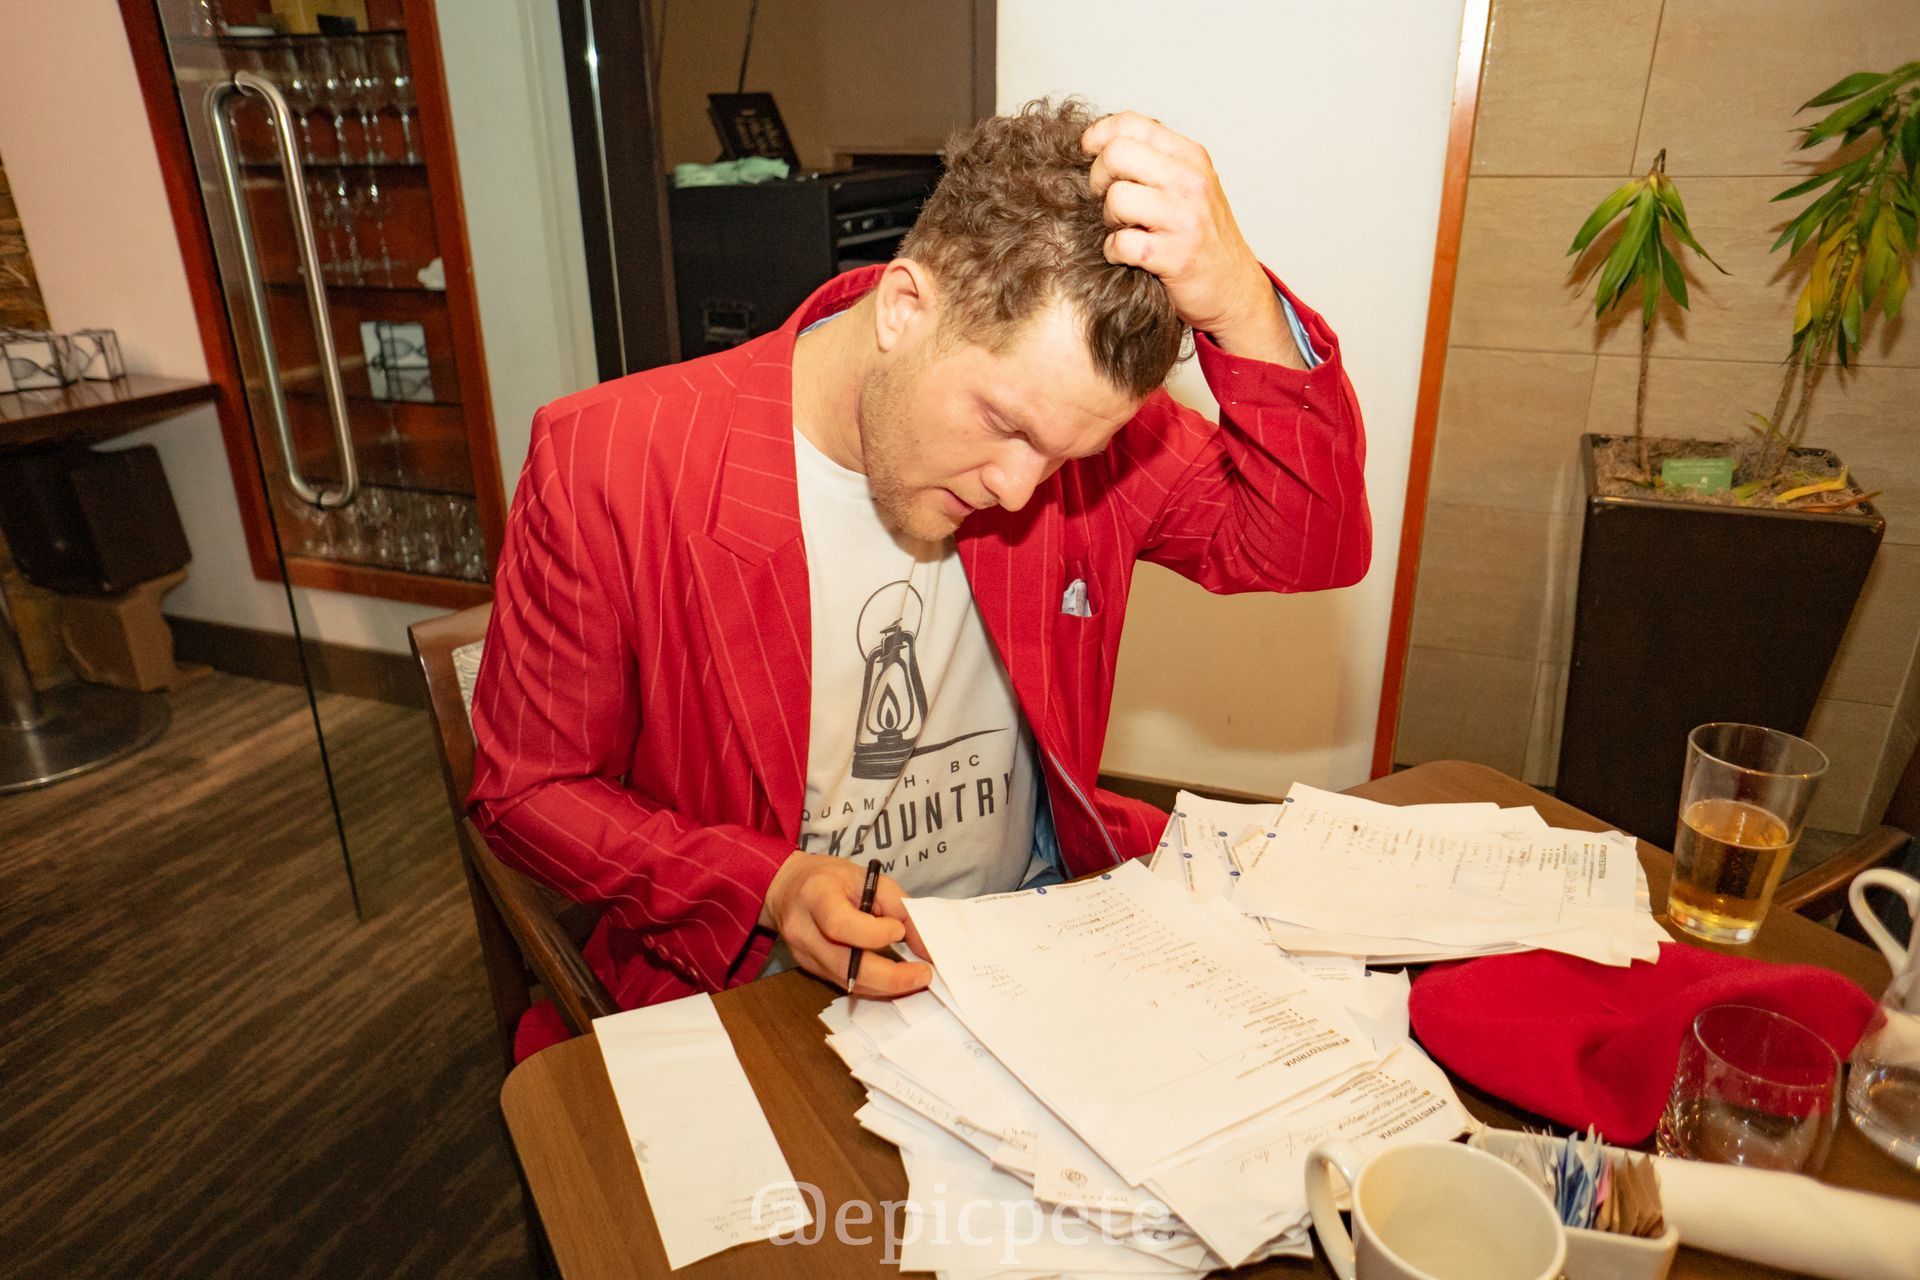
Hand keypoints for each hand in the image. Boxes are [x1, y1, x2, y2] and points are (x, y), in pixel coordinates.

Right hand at [759, 852, 932, 996]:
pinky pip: (845, 985)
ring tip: (915, 978)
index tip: (899, 931)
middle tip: (923, 974)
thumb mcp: (868, 878)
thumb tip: (926, 947)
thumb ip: (900, 907)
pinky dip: (874, 985)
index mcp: (815, 896)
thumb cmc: (830, 878)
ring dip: (886, 986)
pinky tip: (895, 979)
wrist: (787, 888)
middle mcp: (803, 930)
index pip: (839, 924)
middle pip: (844, 965)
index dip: (873, 934)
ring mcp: (803, 955)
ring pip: (848, 982)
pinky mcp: (810, 969)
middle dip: (889, 976)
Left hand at [1082, 112, 1298, 363]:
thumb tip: (1100, 144)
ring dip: (1109, 219)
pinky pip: (1120, 243)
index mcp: (1191, 157)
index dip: (1099, 135)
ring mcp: (1184, 218)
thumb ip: (1156, 162)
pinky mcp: (1174, 255)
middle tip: (1105, 200)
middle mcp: (1190, 181)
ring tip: (1123, 229)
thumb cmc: (1204, 237)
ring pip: (1116, 198)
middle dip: (1098, 178)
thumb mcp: (1190, 186)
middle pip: (1117, 154)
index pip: (1132, 124)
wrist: (1234, 288)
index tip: (1088, 152)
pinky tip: (1128, 255)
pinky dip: (1114, 252)